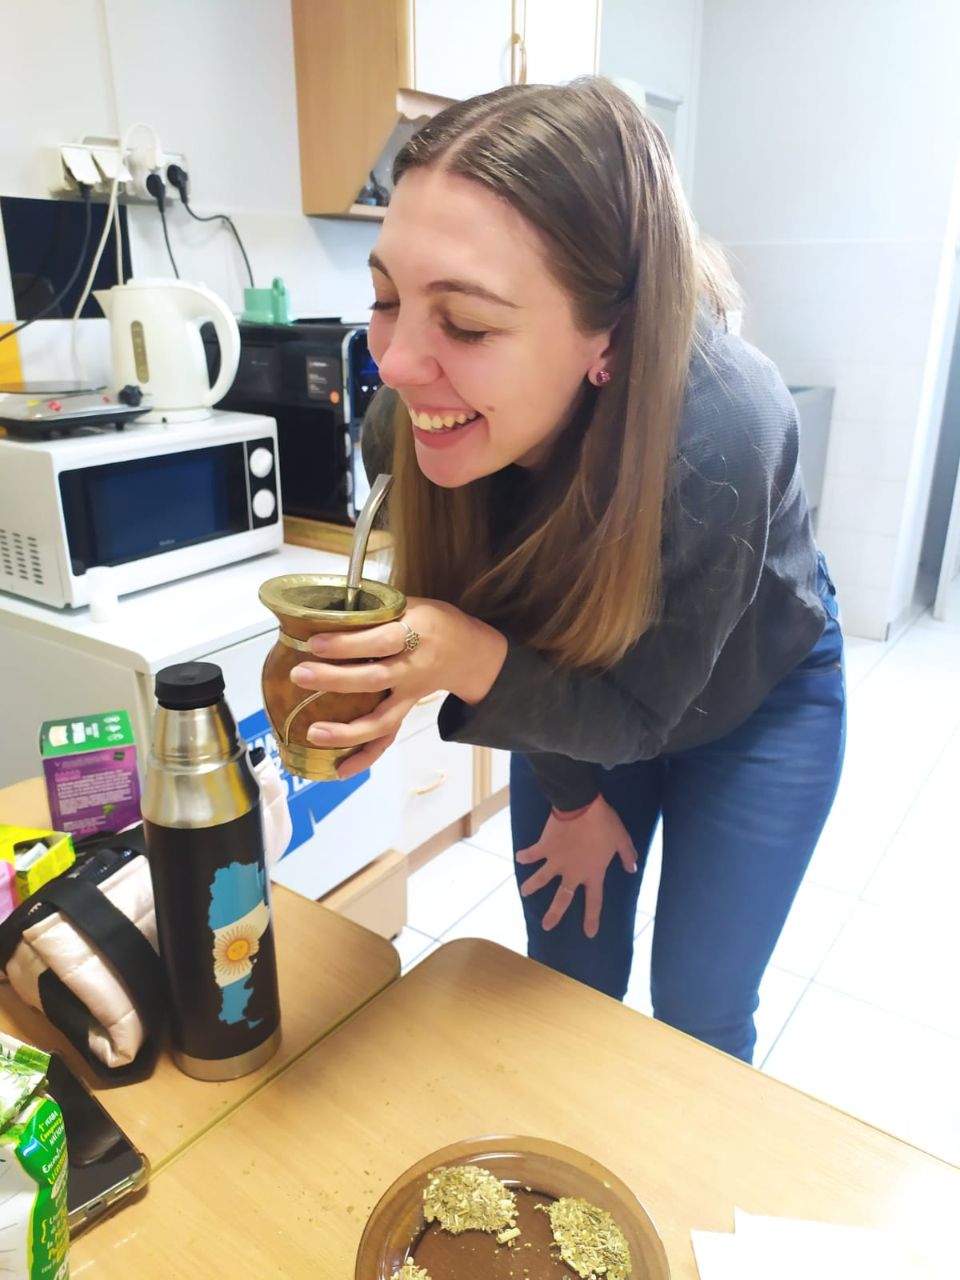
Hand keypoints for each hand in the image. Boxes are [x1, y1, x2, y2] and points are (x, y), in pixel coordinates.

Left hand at [287, 598, 507, 778]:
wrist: (469, 651)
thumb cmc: (431, 621)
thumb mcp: (410, 604)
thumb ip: (374, 610)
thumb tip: (321, 608)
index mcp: (414, 633)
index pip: (379, 641)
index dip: (347, 644)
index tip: (315, 643)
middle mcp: (411, 668)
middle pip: (374, 679)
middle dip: (335, 679)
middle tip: (300, 675)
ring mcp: (409, 694)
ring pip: (381, 720)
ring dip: (347, 732)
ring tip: (313, 734)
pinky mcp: (405, 711)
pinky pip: (387, 737)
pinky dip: (365, 757)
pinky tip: (340, 770)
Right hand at [517, 795, 637, 937]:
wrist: (581, 806)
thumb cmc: (604, 823)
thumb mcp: (621, 839)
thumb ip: (627, 856)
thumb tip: (633, 869)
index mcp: (593, 873)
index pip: (594, 901)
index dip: (592, 918)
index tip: (589, 933)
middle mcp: (572, 872)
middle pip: (562, 898)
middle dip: (554, 914)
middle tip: (546, 926)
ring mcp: (555, 861)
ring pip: (540, 879)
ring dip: (532, 886)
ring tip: (524, 892)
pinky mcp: (544, 847)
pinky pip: (532, 854)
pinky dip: (525, 856)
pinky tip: (519, 858)